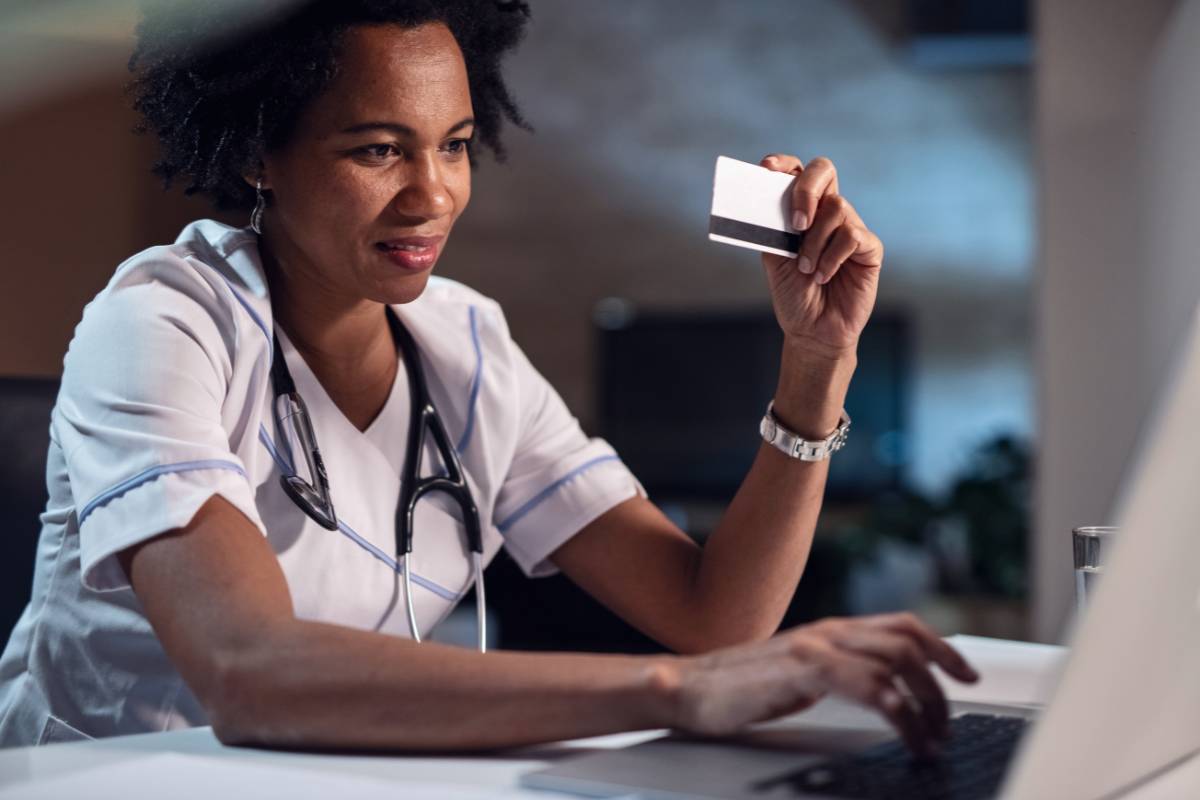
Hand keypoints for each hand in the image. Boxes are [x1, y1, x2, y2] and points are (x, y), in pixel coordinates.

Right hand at [668, 612, 978, 755]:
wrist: (689, 688)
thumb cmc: (738, 688)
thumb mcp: (799, 674)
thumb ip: (836, 672)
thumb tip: (881, 689)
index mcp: (830, 631)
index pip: (902, 627)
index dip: (942, 647)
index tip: (967, 676)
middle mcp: (828, 632)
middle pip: (908, 642)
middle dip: (941, 682)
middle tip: (949, 721)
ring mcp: (816, 648)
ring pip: (895, 662)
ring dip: (925, 703)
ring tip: (931, 738)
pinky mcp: (803, 672)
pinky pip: (868, 685)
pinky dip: (898, 710)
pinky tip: (906, 733)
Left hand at [758, 154, 883, 357]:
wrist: (812, 331)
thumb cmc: (794, 295)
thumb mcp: (774, 258)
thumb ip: (774, 228)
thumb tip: (766, 200)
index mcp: (803, 211)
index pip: (797, 172)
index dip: (783, 164)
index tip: (766, 169)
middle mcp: (828, 213)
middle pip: (824, 170)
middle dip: (806, 189)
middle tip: (796, 223)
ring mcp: (850, 227)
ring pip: (837, 207)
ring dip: (815, 241)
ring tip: (806, 268)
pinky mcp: (869, 248)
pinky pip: (852, 236)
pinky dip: (832, 257)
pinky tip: (824, 276)